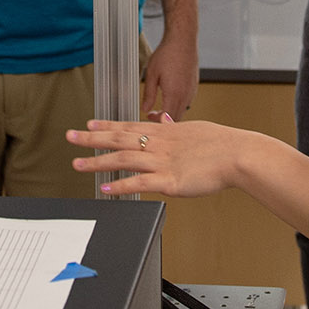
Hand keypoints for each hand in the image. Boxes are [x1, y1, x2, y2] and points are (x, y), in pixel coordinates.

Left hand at [68, 118, 257, 197]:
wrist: (238, 154)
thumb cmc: (221, 144)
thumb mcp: (194, 129)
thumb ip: (174, 127)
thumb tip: (163, 119)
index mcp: (164, 132)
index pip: (128, 127)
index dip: (106, 126)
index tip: (89, 124)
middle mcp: (159, 144)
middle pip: (119, 139)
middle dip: (92, 138)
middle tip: (70, 136)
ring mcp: (162, 161)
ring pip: (123, 159)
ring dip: (98, 161)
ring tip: (78, 164)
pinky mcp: (169, 180)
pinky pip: (139, 183)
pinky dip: (120, 186)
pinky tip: (105, 188)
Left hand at [142, 33, 198, 120]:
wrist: (182, 40)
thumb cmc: (167, 54)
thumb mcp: (152, 74)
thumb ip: (148, 94)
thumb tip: (145, 108)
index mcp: (174, 93)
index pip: (167, 118)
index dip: (157, 121)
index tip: (149, 116)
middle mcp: (185, 95)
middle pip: (177, 119)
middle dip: (164, 120)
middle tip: (153, 114)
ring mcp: (192, 91)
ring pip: (183, 111)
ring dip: (172, 113)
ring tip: (161, 107)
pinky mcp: (194, 86)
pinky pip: (188, 102)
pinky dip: (179, 105)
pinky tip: (170, 98)